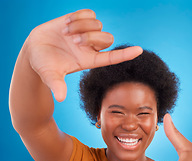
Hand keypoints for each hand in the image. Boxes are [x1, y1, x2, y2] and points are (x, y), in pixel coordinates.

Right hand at [26, 9, 142, 101]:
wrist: (34, 49)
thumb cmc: (44, 65)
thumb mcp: (50, 75)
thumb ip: (56, 85)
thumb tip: (60, 98)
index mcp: (89, 61)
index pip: (112, 58)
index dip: (126, 55)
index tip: (139, 51)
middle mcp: (91, 47)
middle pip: (108, 38)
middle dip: (91, 37)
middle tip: (73, 41)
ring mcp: (86, 33)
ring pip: (99, 25)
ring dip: (82, 26)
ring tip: (66, 33)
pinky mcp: (80, 20)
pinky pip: (89, 14)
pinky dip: (79, 17)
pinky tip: (67, 24)